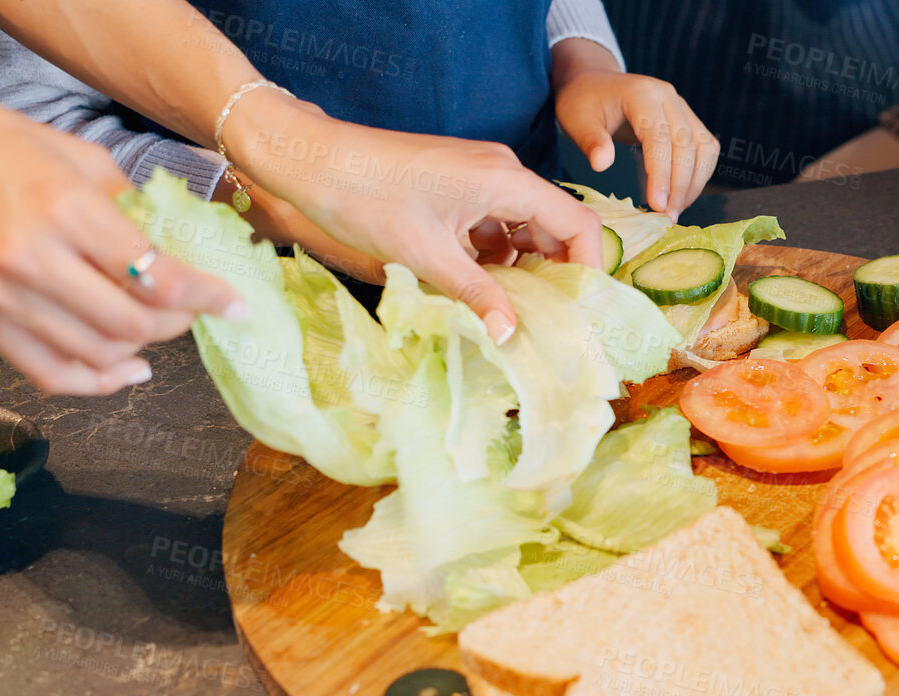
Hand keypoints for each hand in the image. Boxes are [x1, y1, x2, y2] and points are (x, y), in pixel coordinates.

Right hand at [0, 73, 240, 394]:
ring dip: (143, 347)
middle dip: (180, 323)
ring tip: (157, 325)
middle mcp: (33, 259)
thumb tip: (179, 246)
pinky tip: (126, 368)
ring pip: (99, 353)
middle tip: (194, 309)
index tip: (234, 304)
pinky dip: (98, 380)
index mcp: (65, 209)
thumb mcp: (74, 153)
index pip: (158, 276)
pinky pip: (51, 373)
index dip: (208, 296)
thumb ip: (130, 205)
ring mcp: (3, 296)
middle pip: (134, 324)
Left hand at [226, 92, 601, 341]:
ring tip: (505, 312)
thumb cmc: (364, 197)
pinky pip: (493, 225)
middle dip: (553, 274)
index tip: (580, 310)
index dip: (588, 268)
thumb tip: (511, 334)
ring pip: (522, 230)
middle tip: (545, 321)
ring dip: (519, 269)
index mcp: (506, 180)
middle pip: (554, 227)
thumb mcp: (425, 255)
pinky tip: (474, 288)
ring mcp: (479, 177)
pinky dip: (491, 257)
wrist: (310, 158)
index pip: (578, 223)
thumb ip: (476, 293)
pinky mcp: (457, 185)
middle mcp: (502, 172)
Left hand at [552, 38, 717, 217]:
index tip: (657, 206)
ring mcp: (682, 107)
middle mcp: (668, 97)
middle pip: (687, 145)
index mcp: (641, 93)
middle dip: (681, 185)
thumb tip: (602, 165)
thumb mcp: (575, 120)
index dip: (661, 174)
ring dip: (695, 183)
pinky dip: (699, 174)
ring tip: (676, 211)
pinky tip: (682, 196)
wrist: (593, 83)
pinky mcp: (688, 119)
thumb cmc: (582, 103)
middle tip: (668, 218)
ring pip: (704, 148)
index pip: (660, 138)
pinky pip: (705, 148)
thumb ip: (591, 141)